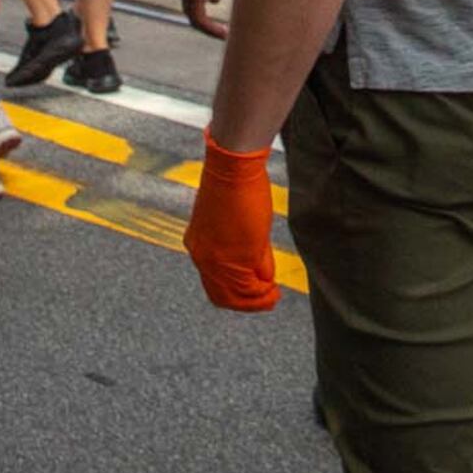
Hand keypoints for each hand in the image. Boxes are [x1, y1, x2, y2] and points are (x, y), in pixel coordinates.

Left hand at [177, 0, 231, 39]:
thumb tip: (213, 1)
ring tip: (223, 35)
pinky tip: (222, 31)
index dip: (204, 17)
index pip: (192, 6)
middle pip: (192, 15)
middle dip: (206, 27)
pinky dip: (210, 28)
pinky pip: (200, 19)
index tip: (218, 23)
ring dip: (209, 30)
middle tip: (221, 34)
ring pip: (195, 20)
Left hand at [187, 135, 280, 312]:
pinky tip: (274, 289)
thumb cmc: (238, 186)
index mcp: (198, 245)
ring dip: (257, 301)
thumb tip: (263, 276)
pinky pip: (248, 287)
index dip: (236, 292)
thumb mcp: (241, 225)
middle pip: (221, 296)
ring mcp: (216, 260)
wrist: (233, 168)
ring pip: (235, 296)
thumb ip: (250, 253)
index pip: (214, 282)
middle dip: (246, 303)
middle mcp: (201, 257)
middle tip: (268, 299)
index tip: (255, 290)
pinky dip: (262, 294)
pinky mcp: (233, 258)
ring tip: (273, 296)